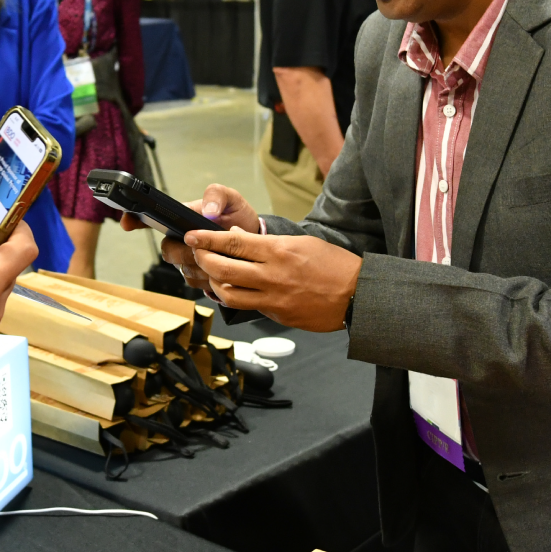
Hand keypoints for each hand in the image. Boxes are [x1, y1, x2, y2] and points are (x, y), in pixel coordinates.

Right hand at [121, 183, 258, 298]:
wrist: (253, 241)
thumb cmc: (237, 217)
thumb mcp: (231, 198)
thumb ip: (217, 195)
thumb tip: (208, 211)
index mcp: (180, 217)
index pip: (149, 218)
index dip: (134, 220)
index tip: (128, 222)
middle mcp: (178, 239)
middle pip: (167, 250)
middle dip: (184, 250)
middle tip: (202, 246)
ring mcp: (186, 259)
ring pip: (182, 268)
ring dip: (201, 264)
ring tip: (221, 255)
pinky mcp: (197, 276)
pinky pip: (195, 281)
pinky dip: (209, 276)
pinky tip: (223, 267)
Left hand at [184, 226, 360, 331]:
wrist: (359, 296)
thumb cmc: (333, 264)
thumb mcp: (302, 242)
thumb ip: (266, 242)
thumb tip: (235, 238)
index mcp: (279, 251)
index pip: (232, 243)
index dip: (207, 239)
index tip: (191, 235)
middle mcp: (272, 275)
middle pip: (223, 268)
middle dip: (203, 259)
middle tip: (196, 253)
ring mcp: (274, 299)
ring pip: (228, 294)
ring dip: (214, 283)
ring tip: (212, 274)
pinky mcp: (278, 316)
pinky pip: (248, 307)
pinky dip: (236, 297)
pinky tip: (233, 290)